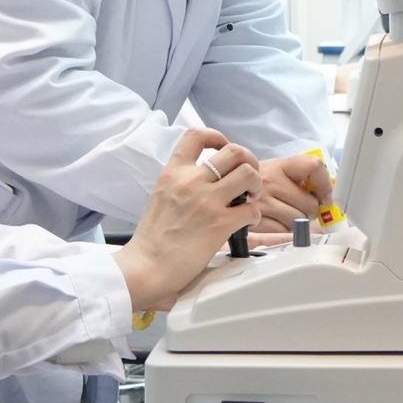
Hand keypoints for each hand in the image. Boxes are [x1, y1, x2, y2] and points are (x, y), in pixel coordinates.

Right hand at [113, 129, 259, 313]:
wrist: (146, 267)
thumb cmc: (152, 239)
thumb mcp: (160, 196)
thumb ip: (181, 183)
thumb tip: (204, 180)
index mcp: (173, 173)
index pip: (196, 135)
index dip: (217, 136)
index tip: (224, 147)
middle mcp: (191, 181)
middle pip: (234, 151)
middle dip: (248, 161)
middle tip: (247, 178)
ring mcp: (207, 201)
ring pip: (248, 174)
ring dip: (256, 185)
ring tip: (250, 198)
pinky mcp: (220, 223)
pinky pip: (252, 209)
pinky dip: (254, 215)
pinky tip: (245, 223)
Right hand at [251, 153, 332, 232]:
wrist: (228, 188)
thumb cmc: (261, 182)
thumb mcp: (281, 171)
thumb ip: (306, 178)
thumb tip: (332, 192)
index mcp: (281, 165)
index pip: (313, 167)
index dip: (325, 185)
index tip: (326, 196)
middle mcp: (270, 180)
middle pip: (310, 203)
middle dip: (310, 209)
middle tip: (301, 207)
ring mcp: (261, 201)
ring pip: (298, 220)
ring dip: (297, 221)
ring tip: (286, 213)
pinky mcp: (254, 219)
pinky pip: (283, 231)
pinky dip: (283, 229)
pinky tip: (275, 220)